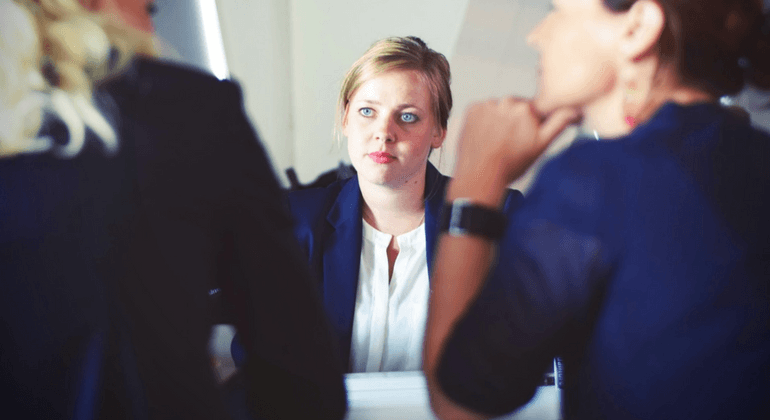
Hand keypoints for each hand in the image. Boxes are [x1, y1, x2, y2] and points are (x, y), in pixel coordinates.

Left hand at [454, 97, 579, 187]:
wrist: (480, 175)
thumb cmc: (510, 164)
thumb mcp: (541, 145)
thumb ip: (559, 123)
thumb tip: (574, 110)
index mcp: (526, 108)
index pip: (534, 110)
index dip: (532, 123)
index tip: (526, 135)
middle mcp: (506, 102)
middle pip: (516, 108)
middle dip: (515, 121)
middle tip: (511, 142)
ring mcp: (487, 105)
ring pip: (499, 108)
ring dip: (499, 119)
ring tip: (496, 141)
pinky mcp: (472, 109)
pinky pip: (482, 110)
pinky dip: (484, 120)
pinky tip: (485, 136)